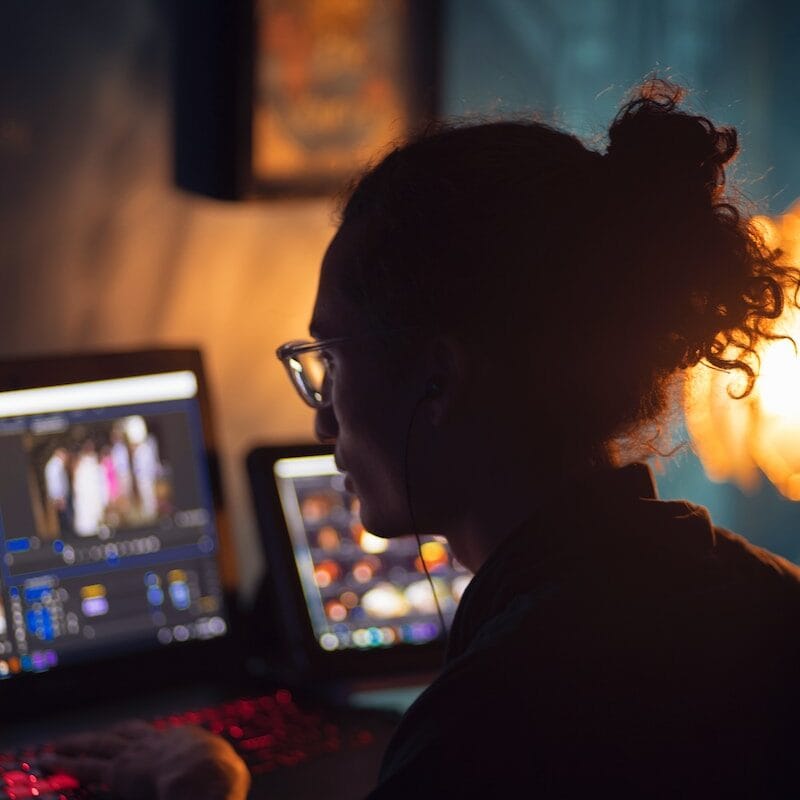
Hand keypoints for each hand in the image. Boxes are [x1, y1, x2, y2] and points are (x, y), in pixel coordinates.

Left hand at [40, 721, 250, 799]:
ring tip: (55, 748)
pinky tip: (49, 760)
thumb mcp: (223, 776)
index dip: (138, 740)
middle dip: (102, 736)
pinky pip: (86, 766)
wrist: (209, 776)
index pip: (156, 737)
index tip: (126, 742)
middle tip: (83, 738)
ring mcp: (137, 754)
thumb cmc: (221, 781)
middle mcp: (157, 741)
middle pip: (123, 733)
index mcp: (184, 740)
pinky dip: (66, 763)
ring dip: (75, 745)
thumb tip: (213, 785)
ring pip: (100, 744)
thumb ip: (210, 778)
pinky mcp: (120, 772)